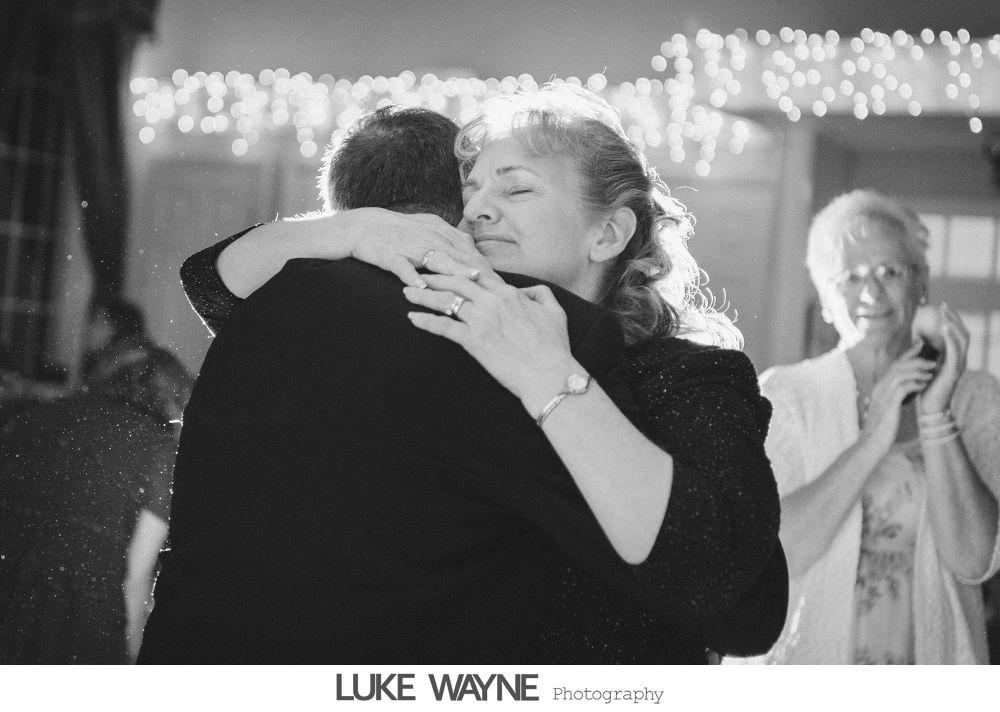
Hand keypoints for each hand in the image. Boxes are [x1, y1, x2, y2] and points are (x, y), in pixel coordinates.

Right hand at [346, 208, 487, 286]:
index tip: (502, 284)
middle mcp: (429, 237)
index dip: (487, 266)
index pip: (469, 250)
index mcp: (440, 232)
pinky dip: (411, 276)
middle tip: (496, 289)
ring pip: (435, 260)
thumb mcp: (428, 229)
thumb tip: (472, 245)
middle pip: (459, 255)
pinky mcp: (389, 255)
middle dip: (479, 271)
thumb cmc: (397, 231)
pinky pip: (402, 267)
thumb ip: (450, 237)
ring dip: (453, 270)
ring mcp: (409, 246)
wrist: (362, 226)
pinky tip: (420, 288)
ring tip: (469, 282)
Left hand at [403, 272, 578, 409]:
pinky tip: (412, 318)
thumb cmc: (554, 347)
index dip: (458, 268)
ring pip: (446, 300)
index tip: (444, 266)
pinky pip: (443, 326)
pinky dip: (425, 321)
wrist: (548, 374)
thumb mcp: (555, 312)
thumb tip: (527, 290)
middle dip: (434, 275)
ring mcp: (481, 320)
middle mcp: (492, 302)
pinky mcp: (473, 340)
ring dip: (423, 295)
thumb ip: (540, 294)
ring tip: (407, 292)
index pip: (478, 275)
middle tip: (417, 273)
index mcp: (510, 294)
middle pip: (456, 281)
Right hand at [860, 341, 936, 451]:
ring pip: (901, 374)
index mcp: (880, 387)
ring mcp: (883, 395)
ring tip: (932, 372)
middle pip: (898, 366)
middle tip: (933, 359)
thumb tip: (913, 388)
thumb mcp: (891, 407)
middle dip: (916, 360)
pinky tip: (924, 384)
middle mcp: (880, 388)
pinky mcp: (889, 404)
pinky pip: (903, 387)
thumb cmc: (883, 427)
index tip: (921, 348)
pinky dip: (915, 384)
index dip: (908, 355)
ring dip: (918, 371)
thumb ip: (899, 396)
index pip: (895, 366)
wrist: (872, 442)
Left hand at [918, 303, 968, 413]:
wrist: (929, 408)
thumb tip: (917, 339)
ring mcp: (960, 365)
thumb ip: (925, 353)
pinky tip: (943, 328)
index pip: (956, 334)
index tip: (940, 307)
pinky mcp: (955, 371)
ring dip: (953, 324)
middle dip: (953, 317)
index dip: (951, 320)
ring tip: (943, 313)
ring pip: (962, 339)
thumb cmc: (924, 388)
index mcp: (954, 358)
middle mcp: (960, 360)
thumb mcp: (924, 366)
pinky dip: (951, 337)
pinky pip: (956, 350)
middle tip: (942, 305)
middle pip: (962, 333)